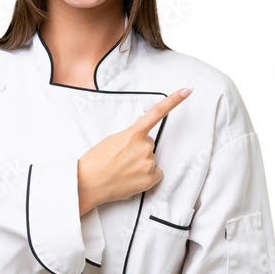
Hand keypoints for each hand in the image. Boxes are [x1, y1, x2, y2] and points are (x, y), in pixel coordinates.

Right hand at [77, 87, 191, 215]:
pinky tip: (132, 178)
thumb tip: (140, 132)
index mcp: (133, 133)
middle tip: (121, 159)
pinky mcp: (150, 179)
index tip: (187, 90)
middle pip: (149, 144)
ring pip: (151, 160)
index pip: (157, 112)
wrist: (87, 183)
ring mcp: (148, 163)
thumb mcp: (113, 139)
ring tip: (123, 170)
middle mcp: (145, 146)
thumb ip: (130, 134)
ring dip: (141, 165)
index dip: (174, 100)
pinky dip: (147, 177)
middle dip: (138, 150)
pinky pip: (156, 174)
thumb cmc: (96, 161)